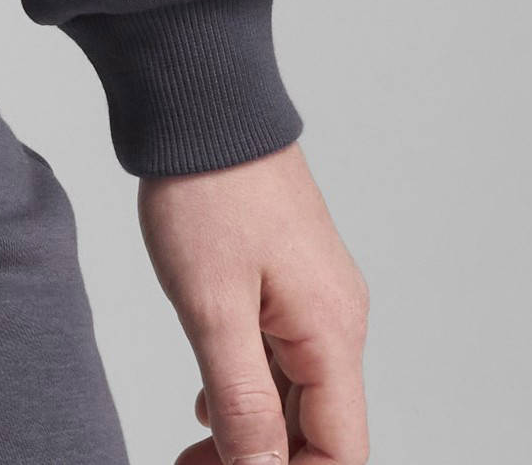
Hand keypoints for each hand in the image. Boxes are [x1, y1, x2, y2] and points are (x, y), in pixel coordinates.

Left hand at [138, 141, 369, 464]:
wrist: (201, 101)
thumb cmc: (207, 188)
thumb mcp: (213, 307)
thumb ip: (242, 401)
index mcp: (332, 332)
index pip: (339, 450)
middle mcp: (336, 319)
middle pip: (317, 429)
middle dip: (261, 462)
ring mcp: (314, 296)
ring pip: (296, 395)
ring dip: (252, 432)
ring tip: (192, 450)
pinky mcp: (288, 276)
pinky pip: (281, 356)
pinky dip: (248, 389)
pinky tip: (208, 400)